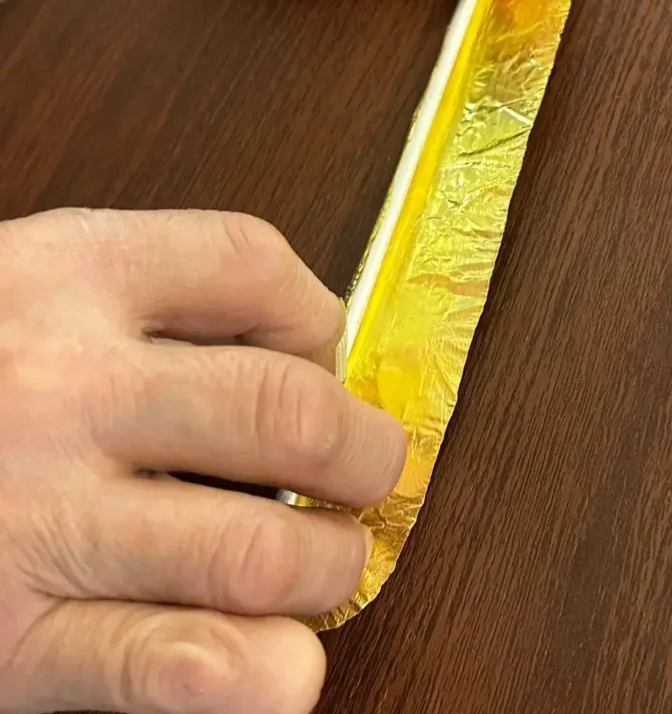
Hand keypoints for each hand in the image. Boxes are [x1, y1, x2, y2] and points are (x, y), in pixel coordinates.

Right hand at [0, 208, 405, 713]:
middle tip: (372, 468)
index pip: (250, 263)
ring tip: (322, 563)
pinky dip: (256, 675)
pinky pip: (172, 668)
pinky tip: (279, 661)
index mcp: (62, 275)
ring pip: (257, 550)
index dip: (319, 312)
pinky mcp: (9, 644)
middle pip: (283, 409)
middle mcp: (56, 388)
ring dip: (329, 567)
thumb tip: (305, 346)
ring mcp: (33, 519)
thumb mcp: (26, 284)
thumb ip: (147, 303)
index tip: (324, 354)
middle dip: (365, 450)